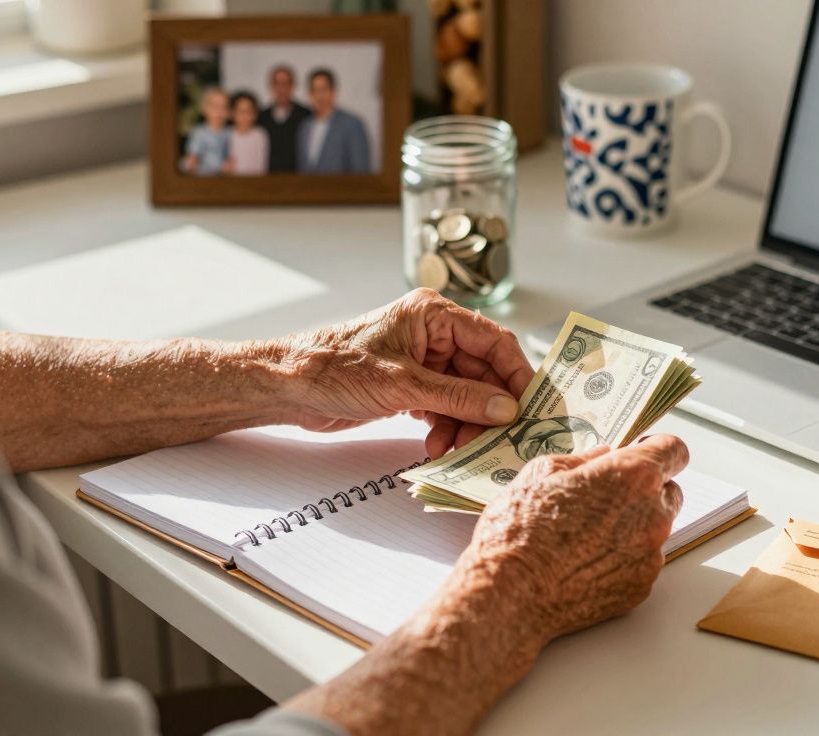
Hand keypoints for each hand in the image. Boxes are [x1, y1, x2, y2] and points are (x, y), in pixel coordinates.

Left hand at [283, 289, 534, 457]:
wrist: (288, 387)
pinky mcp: (411, 385)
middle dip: (487, 409)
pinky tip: (437, 444)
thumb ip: (460, 397)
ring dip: (465, 424)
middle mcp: (433, 334)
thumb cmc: (334, 369)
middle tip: (494, 440)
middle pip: (483, 373)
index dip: (516, 374)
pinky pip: (446, 406)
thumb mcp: (404, 385)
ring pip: (466, 395)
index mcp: (434, 315)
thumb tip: (506, 408)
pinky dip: (447, 427)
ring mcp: (423, 361)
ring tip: (453, 447)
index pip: (494, 341)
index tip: (530, 407)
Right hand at [458, 434, 688, 643]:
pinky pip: (642, 563)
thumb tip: (601, 455)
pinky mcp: (642, 586)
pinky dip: (623, 559)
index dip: (658, 448)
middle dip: (644, 489)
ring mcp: (650, 554)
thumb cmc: (520, 530)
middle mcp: (652, 514)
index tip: (644, 452)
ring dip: (633, 526)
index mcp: (631, 476)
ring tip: (587, 535)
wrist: (510, 591)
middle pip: (670, 491)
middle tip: (606, 496)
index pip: (674, 450)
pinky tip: (586, 562)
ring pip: (655, 530)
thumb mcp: (541, 473)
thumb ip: (583, 459)